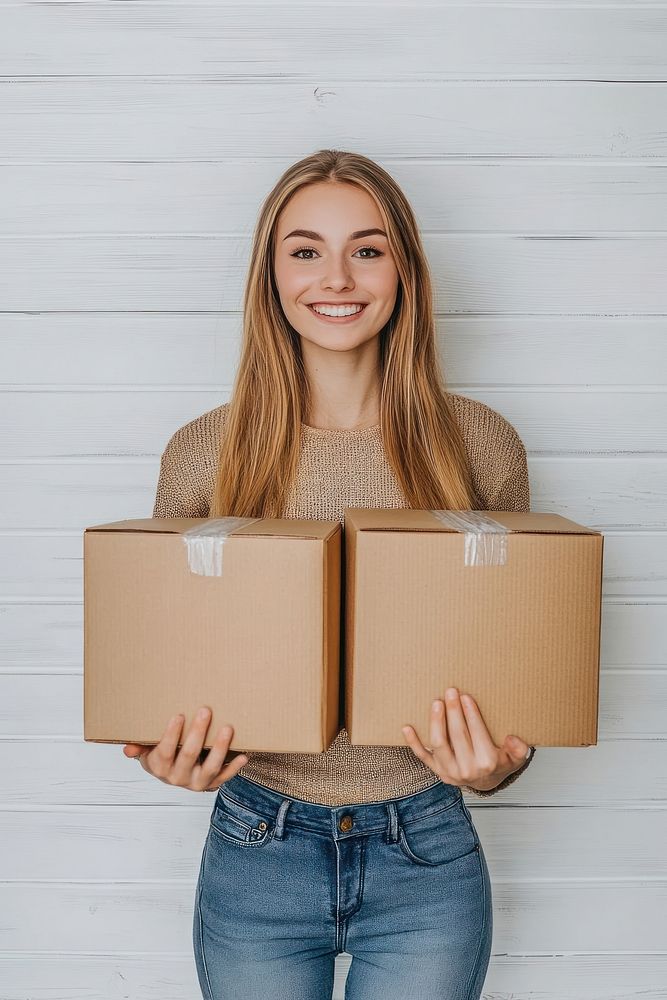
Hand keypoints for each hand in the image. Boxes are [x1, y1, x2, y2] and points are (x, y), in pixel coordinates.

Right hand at [122, 706, 247, 791]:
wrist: (173, 776)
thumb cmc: (162, 756)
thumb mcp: (147, 752)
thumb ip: (139, 748)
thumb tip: (128, 748)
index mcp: (159, 767)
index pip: (165, 750)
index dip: (171, 734)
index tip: (179, 715)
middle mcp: (177, 777)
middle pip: (188, 755)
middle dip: (198, 732)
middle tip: (206, 711)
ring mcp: (195, 783)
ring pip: (209, 768)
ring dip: (220, 748)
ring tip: (228, 728)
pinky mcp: (211, 785)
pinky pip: (224, 777)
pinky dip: (234, 767)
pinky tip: (244, 755)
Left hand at [401, 687, 531, 792]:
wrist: (486, 782)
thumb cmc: (500, 763)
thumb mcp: (516, 757)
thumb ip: (519, 749)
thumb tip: (512, 738)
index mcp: (487, 762)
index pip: (477, 733)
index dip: (471, 714)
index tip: (466, 696)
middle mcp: (467, 769)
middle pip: (457, 736)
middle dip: (453, 711)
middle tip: (451, 692)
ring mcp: (450, 771)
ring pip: (438, 744)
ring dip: (436, 722)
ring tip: (436, 703)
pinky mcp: (437, 771)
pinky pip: (422, 756)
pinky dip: (413, 742)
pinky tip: (407, 727)